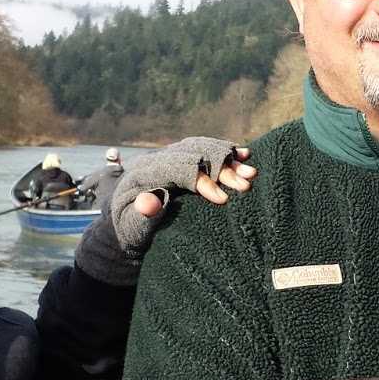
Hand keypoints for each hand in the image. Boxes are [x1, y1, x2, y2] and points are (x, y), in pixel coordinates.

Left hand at [130, 146, 254, 216]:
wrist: (127, 226)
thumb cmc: (129, 229)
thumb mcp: (132, 226)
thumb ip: (141, 215)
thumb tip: (150, 202)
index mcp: (145, 171)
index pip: (178, 169)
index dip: (202, 182)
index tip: (223, 200)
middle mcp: (159, 158)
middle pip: (195, 156)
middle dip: (222, 170)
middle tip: (245, 186)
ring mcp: (171, 157)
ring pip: (203, 150)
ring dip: (229, 160)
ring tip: (251, 172)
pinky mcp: (181, 161)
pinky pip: (205, 150)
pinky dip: (225, 152)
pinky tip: (244, 154)